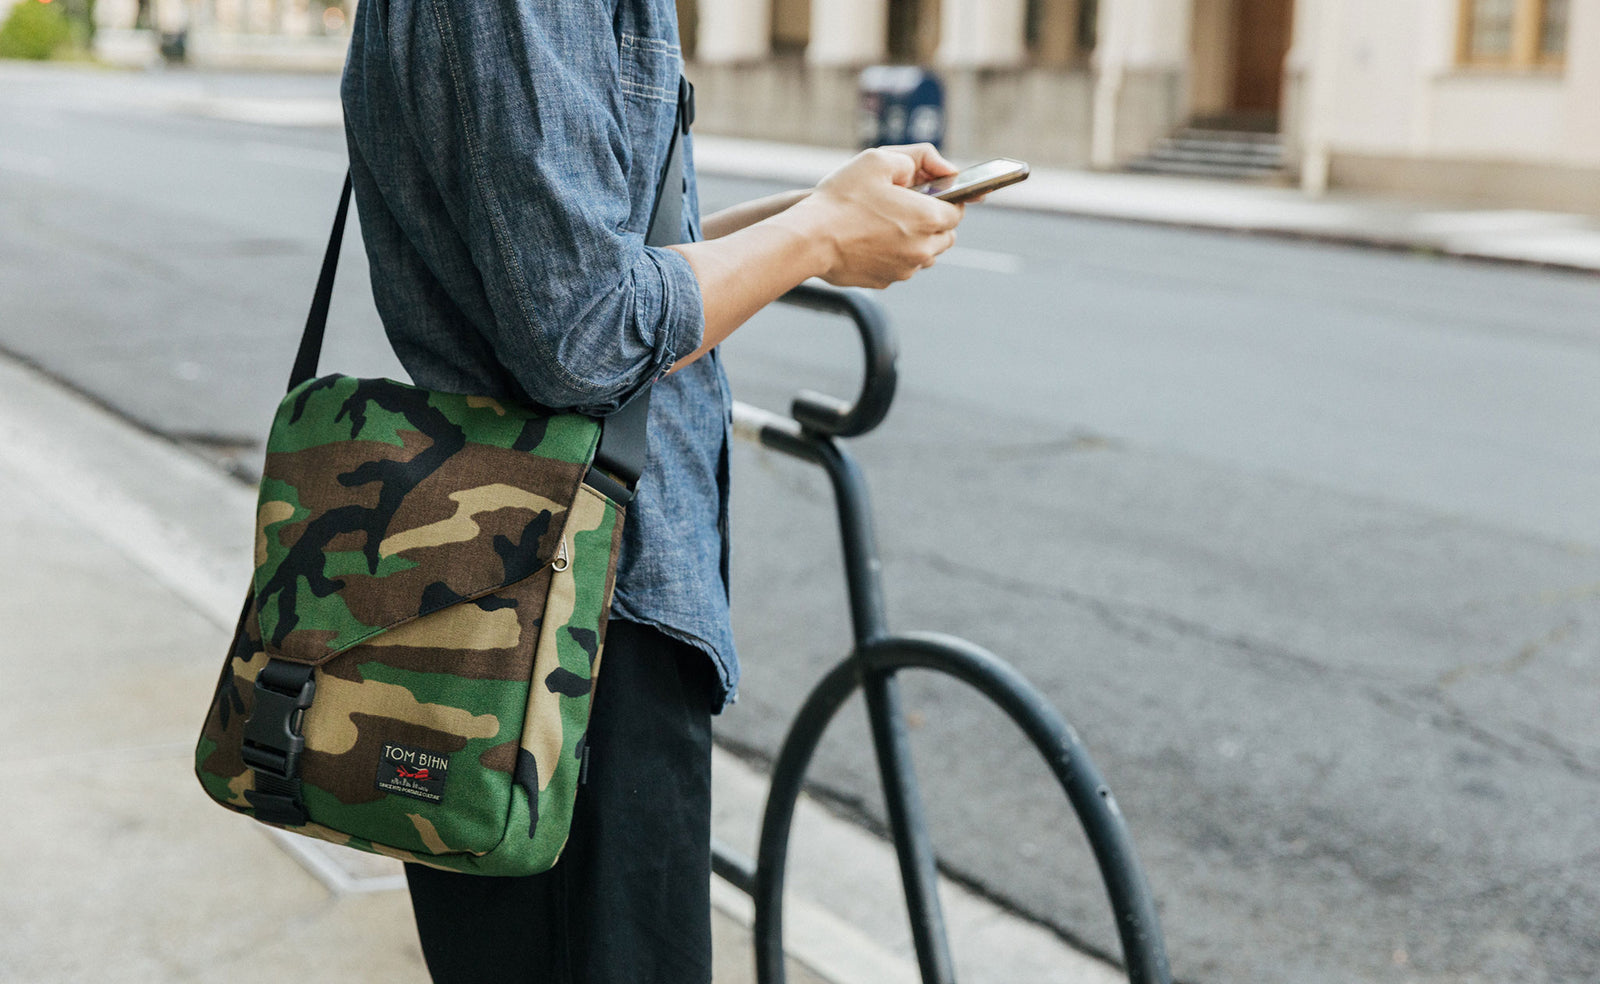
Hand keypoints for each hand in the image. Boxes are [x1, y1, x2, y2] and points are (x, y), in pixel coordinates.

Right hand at [796, 144, 964, 288]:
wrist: (809, 239)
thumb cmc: (842, 198)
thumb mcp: (879, 159)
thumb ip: (920, 157)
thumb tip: (947, 169)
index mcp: (928, 218)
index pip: (957, 211)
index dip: (948, 200)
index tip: (932, 194)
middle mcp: (922, 248)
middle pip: (946, 236)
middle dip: (935, 221)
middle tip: (910, 208)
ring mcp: (904, 269)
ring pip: (926, 255)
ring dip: (917, 240)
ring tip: (890, 224)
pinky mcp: (886, 281)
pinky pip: (902, 267)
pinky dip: (896, 255)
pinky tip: (873, 240)